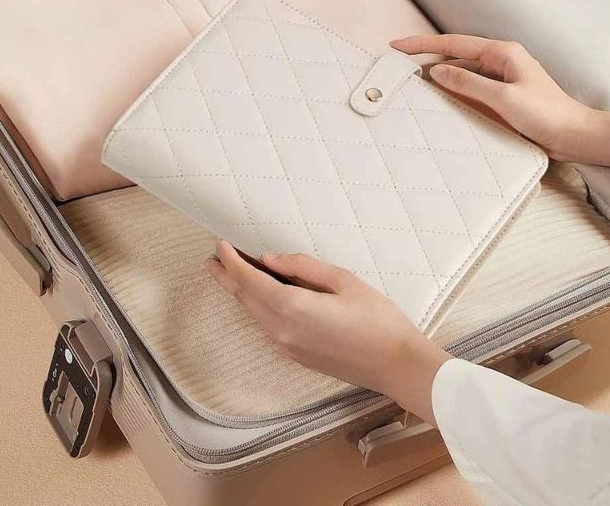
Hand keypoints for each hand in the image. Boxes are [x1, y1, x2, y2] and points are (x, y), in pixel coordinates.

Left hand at [205, 242, 449, 424]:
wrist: (397, 365)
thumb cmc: (377, 319)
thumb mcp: (343, 280)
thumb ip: (302, 267)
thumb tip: (268, 260)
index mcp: (292, 307)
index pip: (248, 280)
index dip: (230, 261)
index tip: (219, 244)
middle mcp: (281, 330)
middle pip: (244, 298)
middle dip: (226, 277)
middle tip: (213, 259)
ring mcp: (287, 346)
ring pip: (253, 313)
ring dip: (240, 292)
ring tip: (230, 273)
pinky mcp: (296, 356)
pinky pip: (266, 326)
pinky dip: (257, 306)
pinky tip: (260, 295)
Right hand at [391, 34, 609, 167]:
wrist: (573, 136)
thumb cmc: (546, 115)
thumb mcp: (503, 97)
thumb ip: (468, 83)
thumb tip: (436, 71)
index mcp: (502, 53)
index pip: (453, 44)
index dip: (422, 44)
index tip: (398, 45)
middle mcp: (500, 61)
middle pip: (454, 56)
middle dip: (426, 59)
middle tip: (399, 67)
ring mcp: (500, 78)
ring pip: (461, 73)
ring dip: (439, 78)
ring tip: (413, 85)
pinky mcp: (500, 94)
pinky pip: (469, 87)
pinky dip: (452, 91)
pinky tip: (439, 99)